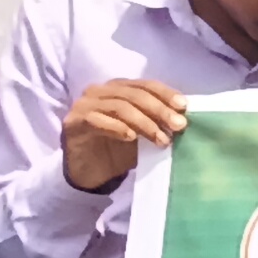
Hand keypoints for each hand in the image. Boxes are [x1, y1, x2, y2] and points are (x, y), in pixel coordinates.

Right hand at [60, 79, 194, 195]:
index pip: (145, 84)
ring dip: (144, 123)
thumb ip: (158, 122)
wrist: (90, 172)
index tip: (183, 107)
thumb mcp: (143, 134)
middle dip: (159, 110)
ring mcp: (84, 105)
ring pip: (119, 107)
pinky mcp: (73, 122)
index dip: (165, 94)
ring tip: (161, 140)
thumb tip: (183, 119)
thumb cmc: (119, 149)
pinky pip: (96, 120)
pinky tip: (131, 138)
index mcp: (119, 88)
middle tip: (178, 126)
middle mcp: (100, 91)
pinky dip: (117, 128)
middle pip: (134, 95)